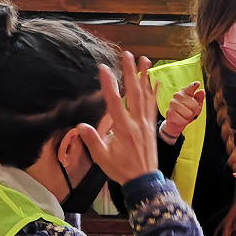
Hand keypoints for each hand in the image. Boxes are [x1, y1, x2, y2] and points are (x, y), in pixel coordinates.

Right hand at [75, 50, 158, 183]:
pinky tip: (154, 81)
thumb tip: (80, 126)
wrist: (144, 180)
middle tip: (127, 54)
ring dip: (145, 76)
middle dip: (130, 72)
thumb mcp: (102, 158)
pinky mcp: (152, 126)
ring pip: (146, 95)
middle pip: (134, 92)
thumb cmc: (121, 169)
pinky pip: (154, 104)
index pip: (114, 102)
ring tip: (145, 59)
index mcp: (124, 128)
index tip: (104, 67)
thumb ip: (92, 140)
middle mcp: (137, 121)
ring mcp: (147, 123)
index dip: (109, 84)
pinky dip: (154, 91)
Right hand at [163, 81, 203, 139]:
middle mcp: (177, 95)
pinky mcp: (169, 113)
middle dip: (195, 111)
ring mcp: (172, 104)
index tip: (197, 84)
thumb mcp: (196, 105)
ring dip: (189, 117)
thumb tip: (202, 91)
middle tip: (191, 112)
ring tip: (185, 116)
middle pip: (194, 105)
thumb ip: (199, 98)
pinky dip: (184, 122)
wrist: (176, 122)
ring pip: (189, 113)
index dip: (193, 86)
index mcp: (185, 92)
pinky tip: (181, 119)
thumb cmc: (187, 111)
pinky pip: (183, 120)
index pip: (190, 88)